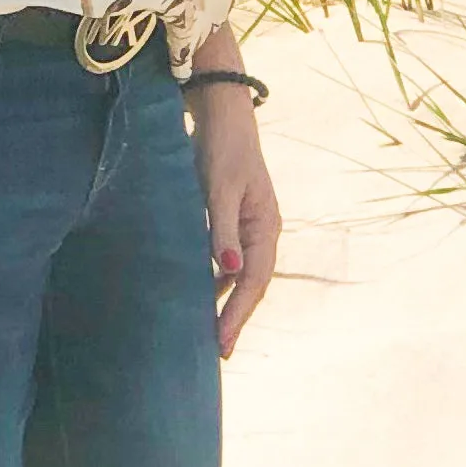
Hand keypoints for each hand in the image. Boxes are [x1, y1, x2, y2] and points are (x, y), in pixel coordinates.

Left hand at [190, 90, 279, 357]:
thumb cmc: (221, 147)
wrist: (221, 113)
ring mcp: (246, 228)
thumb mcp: (219, 188)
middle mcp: (261, 232)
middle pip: (250, 285)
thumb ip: (222, 230)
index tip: (222, 344)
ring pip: (237, 275)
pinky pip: (224, 260)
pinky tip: (198, 296)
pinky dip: (213, 281)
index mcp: (267, 227)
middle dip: (234, 318)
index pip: (254, 282)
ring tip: (208, 333)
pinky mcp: (228, 220)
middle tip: (219, 353)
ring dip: (224, 303)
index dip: (238, 314)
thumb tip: (230, 272)